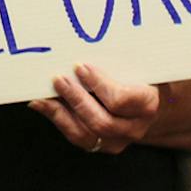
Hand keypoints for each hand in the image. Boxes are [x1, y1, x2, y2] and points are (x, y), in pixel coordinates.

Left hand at [32, 64, 158, 153]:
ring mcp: (117, 141)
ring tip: (43, 95)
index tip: (80, 66)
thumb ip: (119, 58)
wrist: (146, 101)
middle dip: (76, 99)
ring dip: (60, 113)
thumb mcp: (136, 64)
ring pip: (86, 135)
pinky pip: (76, 137)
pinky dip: (57, 119)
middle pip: (102, 122)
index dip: (98, 84)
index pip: (121, 99)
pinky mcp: (100, 145)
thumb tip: (84, 44)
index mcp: (148, 104)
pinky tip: (42, 105)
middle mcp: (135, 127)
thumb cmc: (139, 75)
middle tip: (58, 79)